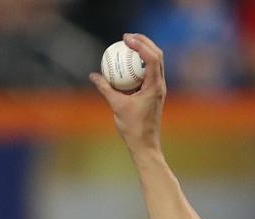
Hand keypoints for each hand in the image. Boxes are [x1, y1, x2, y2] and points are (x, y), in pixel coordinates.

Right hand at [89, 34, 166, 159]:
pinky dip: (140, 65)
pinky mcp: (155, 94)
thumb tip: (94, 75)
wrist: (146, 145)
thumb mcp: (116, 106)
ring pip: (156, 63)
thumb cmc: (133, 128)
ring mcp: (159, 90)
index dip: (140, 44)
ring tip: (128, 45)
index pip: (152, 58)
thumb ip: (105, 88)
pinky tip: (127, 63)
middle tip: (127, 37)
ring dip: (144, 51)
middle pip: (158, 56)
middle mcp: (160, 86)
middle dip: (145, 42)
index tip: (125, 39)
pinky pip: (149, 73)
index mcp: (155, 87)